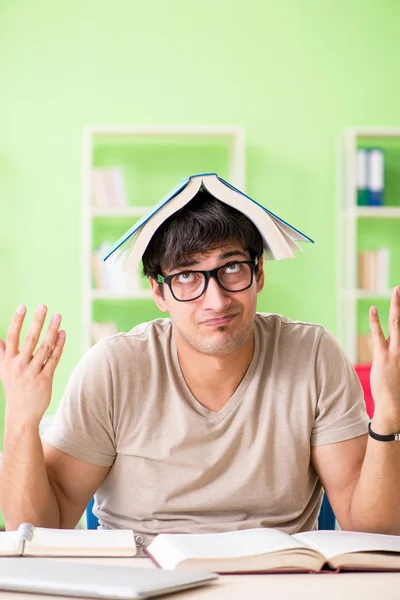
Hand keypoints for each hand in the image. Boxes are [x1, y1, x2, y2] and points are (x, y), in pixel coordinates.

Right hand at [0, 304, 65, 426]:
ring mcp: (33, 372)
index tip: (23, 306)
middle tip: (43, 306)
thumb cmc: (14, 389)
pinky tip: (63, 333)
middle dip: (37, 321)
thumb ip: (3, 354)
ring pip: (44, 347)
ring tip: (58, 316)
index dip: (17, 321)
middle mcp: (19, 366)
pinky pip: (54, 359)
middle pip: (29, 339)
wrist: (21, 415)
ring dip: (52, 330)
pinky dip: (59, 345)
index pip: (12, 337)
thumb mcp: (4, 372)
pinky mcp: (45, 379)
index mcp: (8, 362)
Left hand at [369, 287, 399, 431]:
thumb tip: (393, 341)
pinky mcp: (383, 356)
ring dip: (397, 305)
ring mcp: (397, 352)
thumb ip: (398, 352)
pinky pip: (378, 334)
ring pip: (398, 323)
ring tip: (397, 290)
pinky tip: (373, 308)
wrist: (396, 409)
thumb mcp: (399, 367)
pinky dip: (375, 320)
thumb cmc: (399, 391)